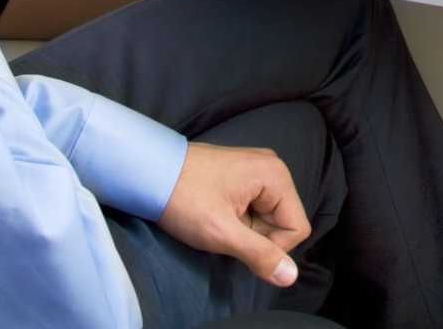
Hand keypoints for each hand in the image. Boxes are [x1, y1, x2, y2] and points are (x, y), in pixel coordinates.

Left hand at [155, 141, 308, 288]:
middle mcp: (270, 167)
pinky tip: (213, 213)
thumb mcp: (221, 232)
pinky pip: (251, 208)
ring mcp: (254, 169)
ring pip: (265, 218)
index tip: (238, 240)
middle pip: (282, 222)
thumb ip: (260, 255)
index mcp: (274, 175)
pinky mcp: (240, 175)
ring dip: (243, 229)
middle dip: (255, 236)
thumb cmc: (182, 196)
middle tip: (223, 228)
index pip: (296, 228)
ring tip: (215, 219)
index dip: (271, 246)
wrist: (146, 171)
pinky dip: (235, 218)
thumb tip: (289, 275)